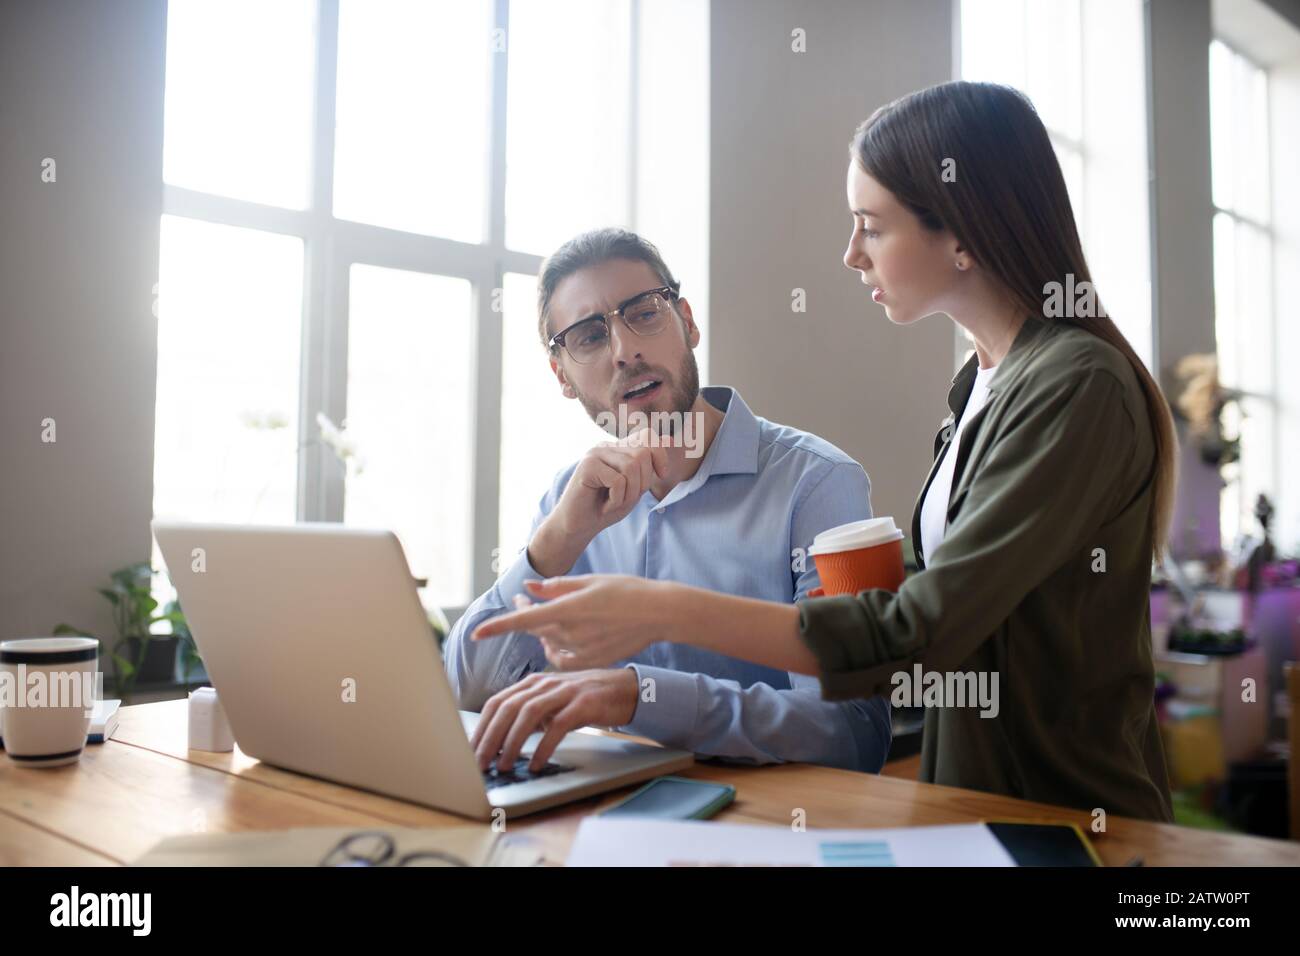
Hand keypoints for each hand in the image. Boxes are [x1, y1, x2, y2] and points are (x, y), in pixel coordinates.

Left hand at [469, 667, 639, 772]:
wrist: (624, 689)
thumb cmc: (584, 699)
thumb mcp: (552, 703)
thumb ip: (529, 716)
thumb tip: (500, 742)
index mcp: (532, 683)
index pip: (496, 703)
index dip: (481, 727)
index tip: (469, 751)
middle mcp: (544, 684)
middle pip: (507, 708)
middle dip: (489, 738)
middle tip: (480, 763)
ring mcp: (564, 692)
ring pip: (528, 714)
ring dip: (512, 742)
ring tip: (504, 765)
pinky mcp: (583, 703)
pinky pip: (558, 726)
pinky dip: (544, 746)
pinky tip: (537, 763)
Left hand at [472, 575, 679, 669]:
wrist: (659, 613)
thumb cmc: (628, 590)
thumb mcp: (590, 581)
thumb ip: (556, 587)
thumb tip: (529, 588)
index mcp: (568, 609)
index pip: (523, 620)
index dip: (496, 628)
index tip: (476, 635)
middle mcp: (571, 632)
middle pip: (533, 628)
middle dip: (523, 613)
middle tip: (524, 596)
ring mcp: (581, 650)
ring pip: (548, 642)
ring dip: (542, 628)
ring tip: (552, 611)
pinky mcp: (591, 660)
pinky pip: (562, 656)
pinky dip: (557, 646)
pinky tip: (564, 634)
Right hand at [528, 429, 677, 576]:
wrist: (577, 527)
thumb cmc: (605, 508)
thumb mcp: (635, 487)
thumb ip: (649, 465)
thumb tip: (670, 440)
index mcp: (618, 449)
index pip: (647, 436)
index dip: (660, 456)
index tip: (661, 475)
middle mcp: (606, 447)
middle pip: (642, 453)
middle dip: (642, 482)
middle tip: (625, 498)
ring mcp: (595, 454)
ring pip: (631, 467)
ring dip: (628, 494)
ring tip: (614, 503)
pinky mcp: (587, 466)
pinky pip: (617, 481)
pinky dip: (616, 500)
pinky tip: (604, 506)